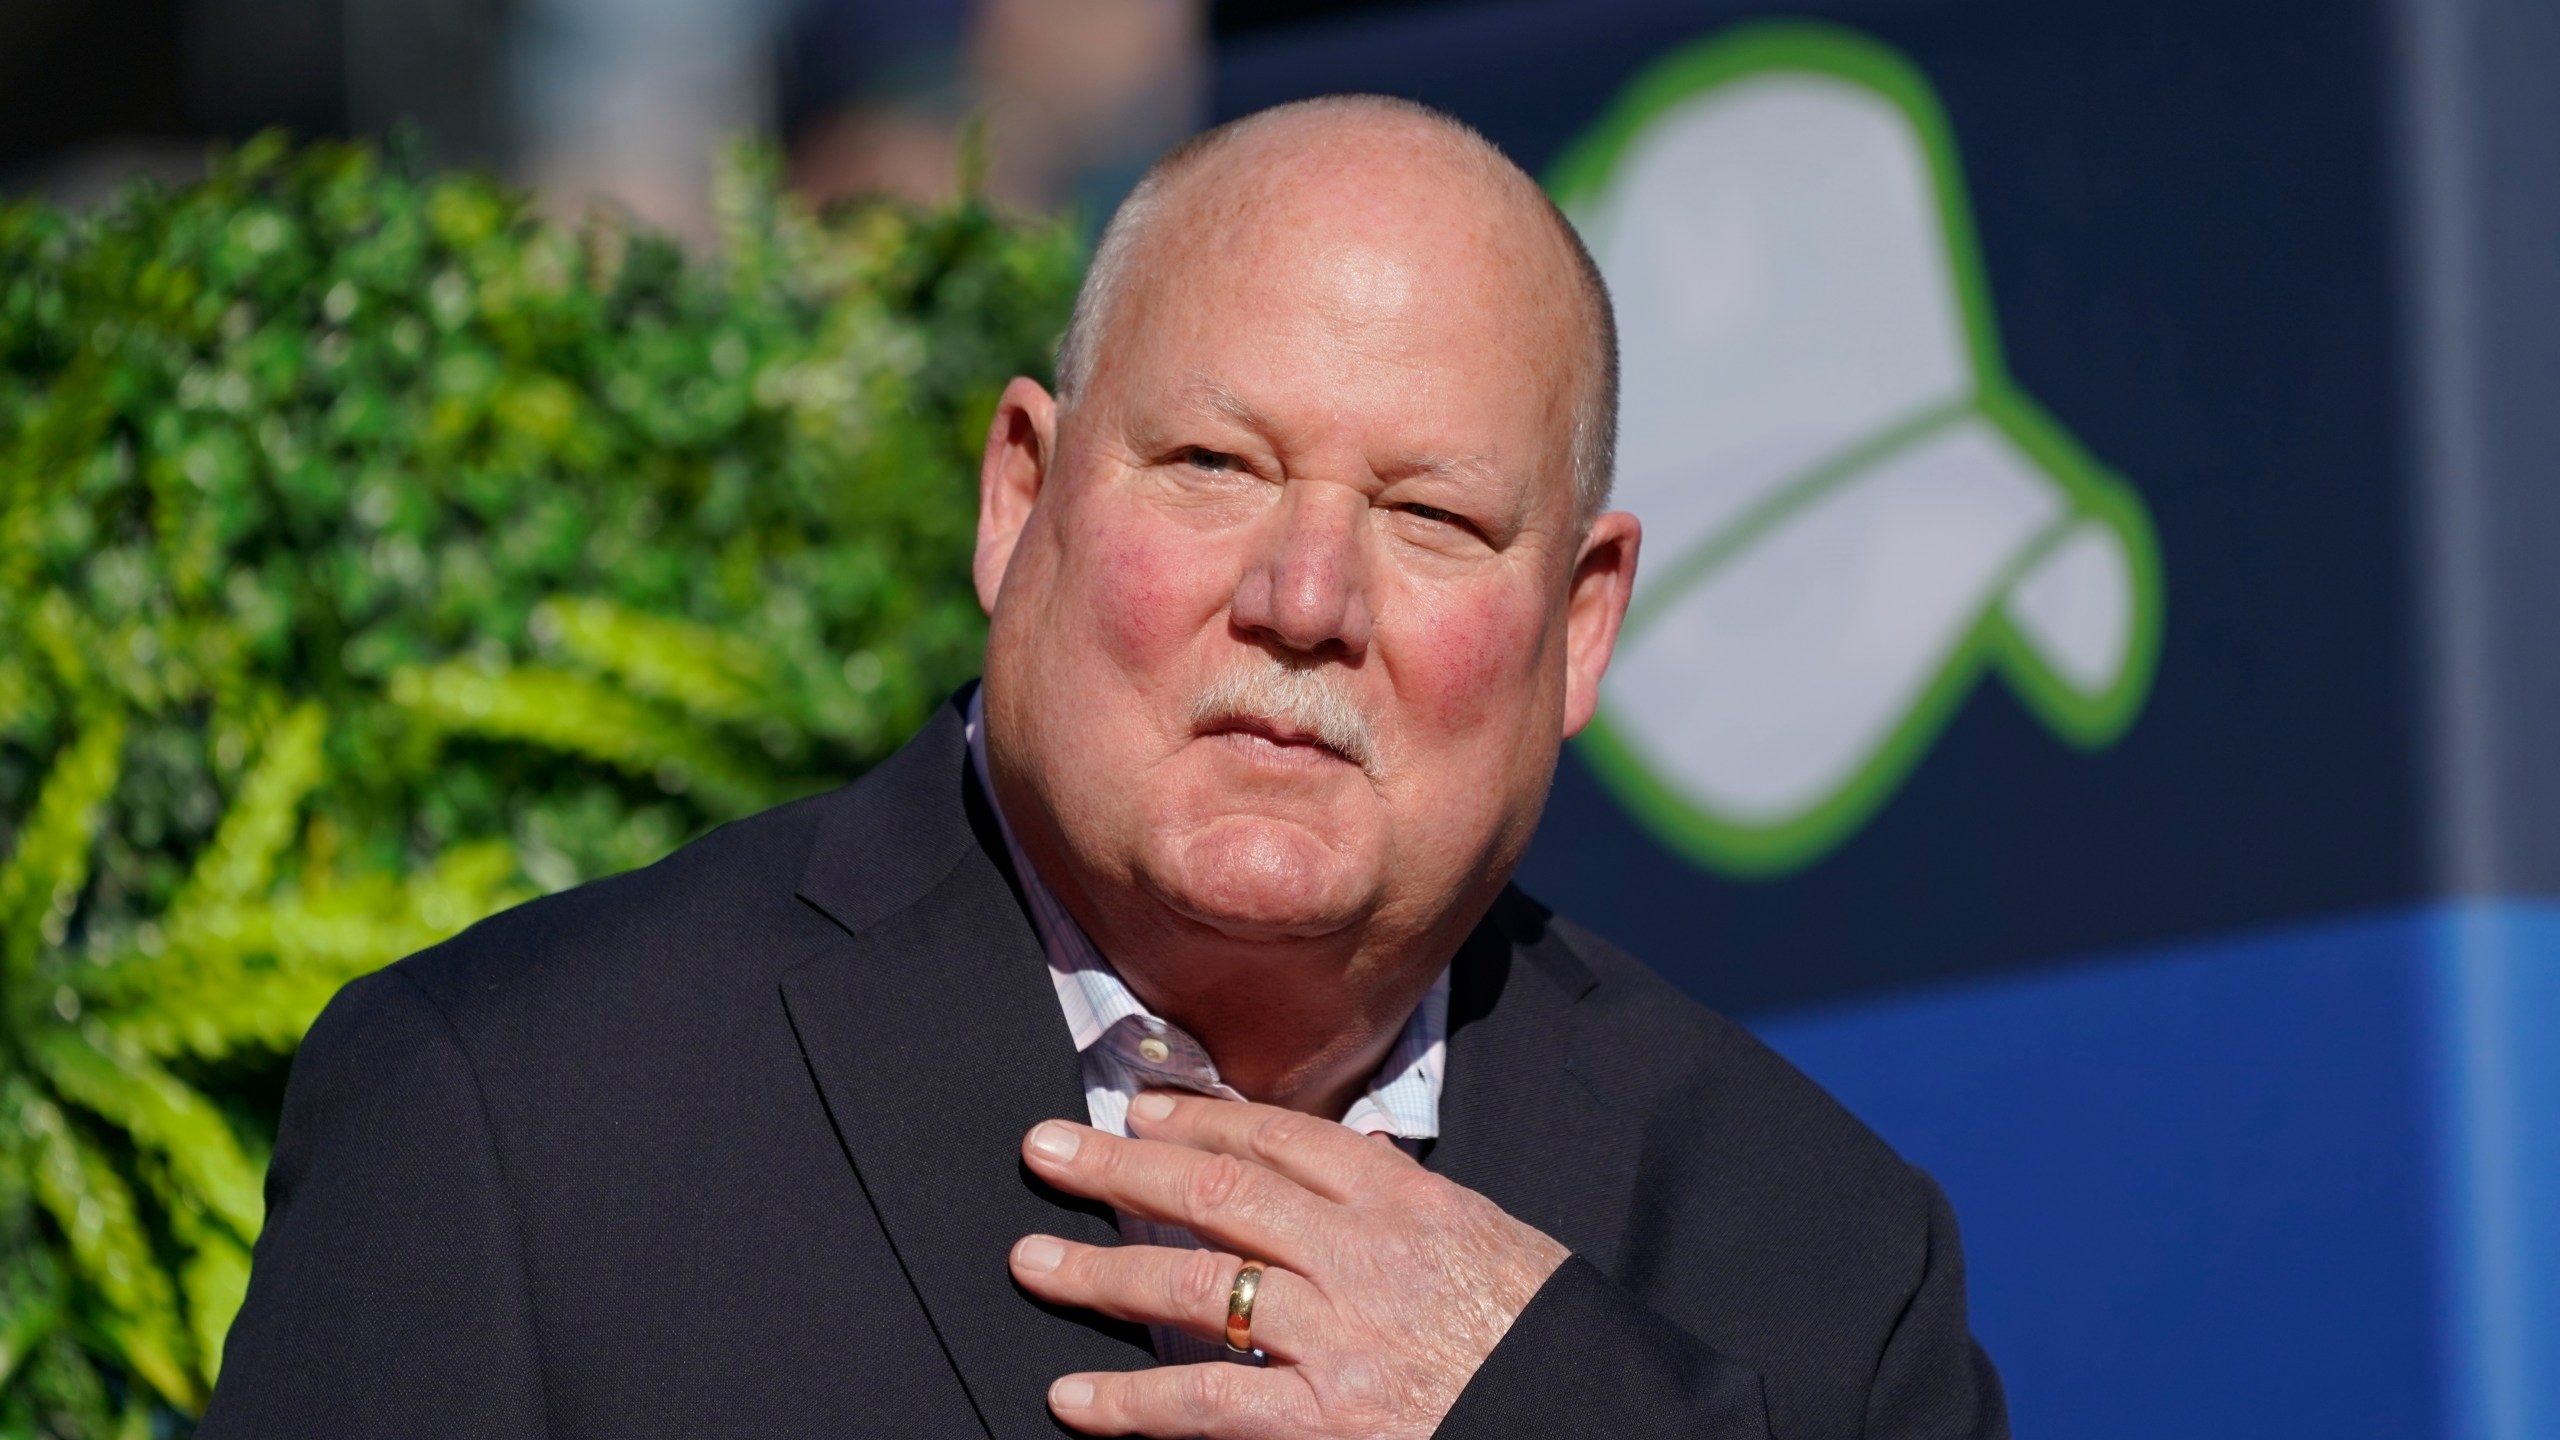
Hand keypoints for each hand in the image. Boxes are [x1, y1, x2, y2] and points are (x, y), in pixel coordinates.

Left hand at [1011, 1090, 1570, 1439]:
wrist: (1602, 1423)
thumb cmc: (1545, 1336)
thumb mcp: (1492, 1237)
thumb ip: (1407, 1200)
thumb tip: (1350, 1155)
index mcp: (1411, 1202)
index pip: (1284, 1138)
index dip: (1201, 1119)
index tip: (1141, 1109)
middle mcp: (1367, 1259)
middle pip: (1220, 1194)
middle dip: (1122, 1168)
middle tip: (1048, 1149)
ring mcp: (1342, 1343)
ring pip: (1197, 1291)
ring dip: (1102, 1274)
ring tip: (1032, 1261)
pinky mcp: (1330, 1425)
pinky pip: (1208, 1408)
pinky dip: (1132, 1406)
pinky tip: (1075, 1400)